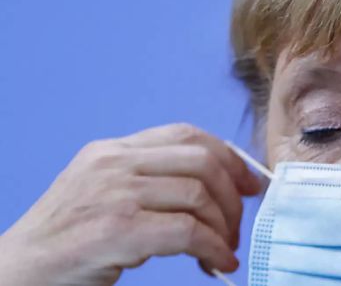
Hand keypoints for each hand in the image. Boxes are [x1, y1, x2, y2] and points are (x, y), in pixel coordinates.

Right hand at [0, 124, 261, 285]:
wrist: (17, 273)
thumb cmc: (67, 241)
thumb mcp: (105, 194)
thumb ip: (150, 182)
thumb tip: (217, 190)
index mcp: (112, 151)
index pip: (187, 135)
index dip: (229, 158)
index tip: (251, 184)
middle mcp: (113, 164)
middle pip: (201, 161)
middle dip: (233, 195)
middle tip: (237, 226)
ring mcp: (114, 194)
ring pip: (199, 195)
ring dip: (223, 227)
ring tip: (224, 249)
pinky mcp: (116, 230)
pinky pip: (187, 231)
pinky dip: (212, 248)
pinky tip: (217, 263)